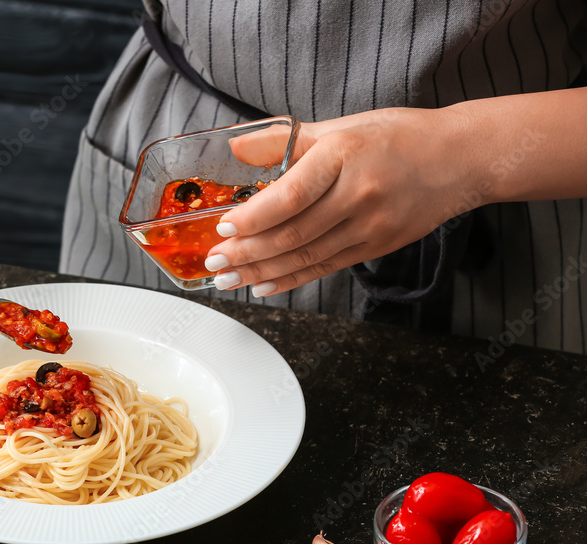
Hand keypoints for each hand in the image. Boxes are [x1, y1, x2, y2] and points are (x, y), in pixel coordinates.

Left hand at [204, 107, 471, 295]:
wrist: (461, 158)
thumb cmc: (397, 137)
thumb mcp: (339, 126)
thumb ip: (283, 141)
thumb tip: (235, 149)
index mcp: (343, 156)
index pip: (291, 196)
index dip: (254, 217)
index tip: (224, 227)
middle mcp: (357, 194)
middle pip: (293, 233)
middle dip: (247, 253)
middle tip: (214, 262)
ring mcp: (370, 226)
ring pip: (306, 256)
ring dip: (261, 272)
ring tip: (228, 279)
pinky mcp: (377, 247)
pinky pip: (326, 267)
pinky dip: (291, 279)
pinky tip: (263, 285)